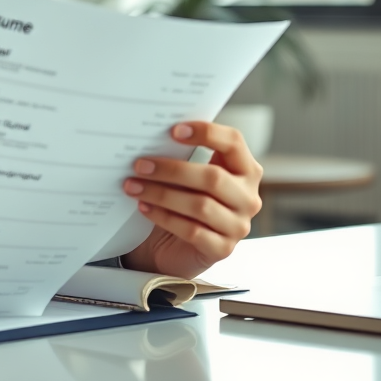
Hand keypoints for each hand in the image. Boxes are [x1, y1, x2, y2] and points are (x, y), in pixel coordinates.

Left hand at [121, 122, 261, 279]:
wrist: (177, 245)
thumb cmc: (184, 201)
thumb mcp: (188, 177)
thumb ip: (182, 157)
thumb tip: (150, 138)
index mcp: (245, 170)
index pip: (234, 143)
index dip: (207, 133)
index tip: (173, 130)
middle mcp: (248, 197)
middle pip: (213, 177)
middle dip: (171, 169)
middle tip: (139, 165)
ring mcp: (238, 226)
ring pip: (200, 205)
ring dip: (161, 194)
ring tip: (133, 186)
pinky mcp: (222, 249)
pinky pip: (192, 230)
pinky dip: (164, 217)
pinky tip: (144, 207)